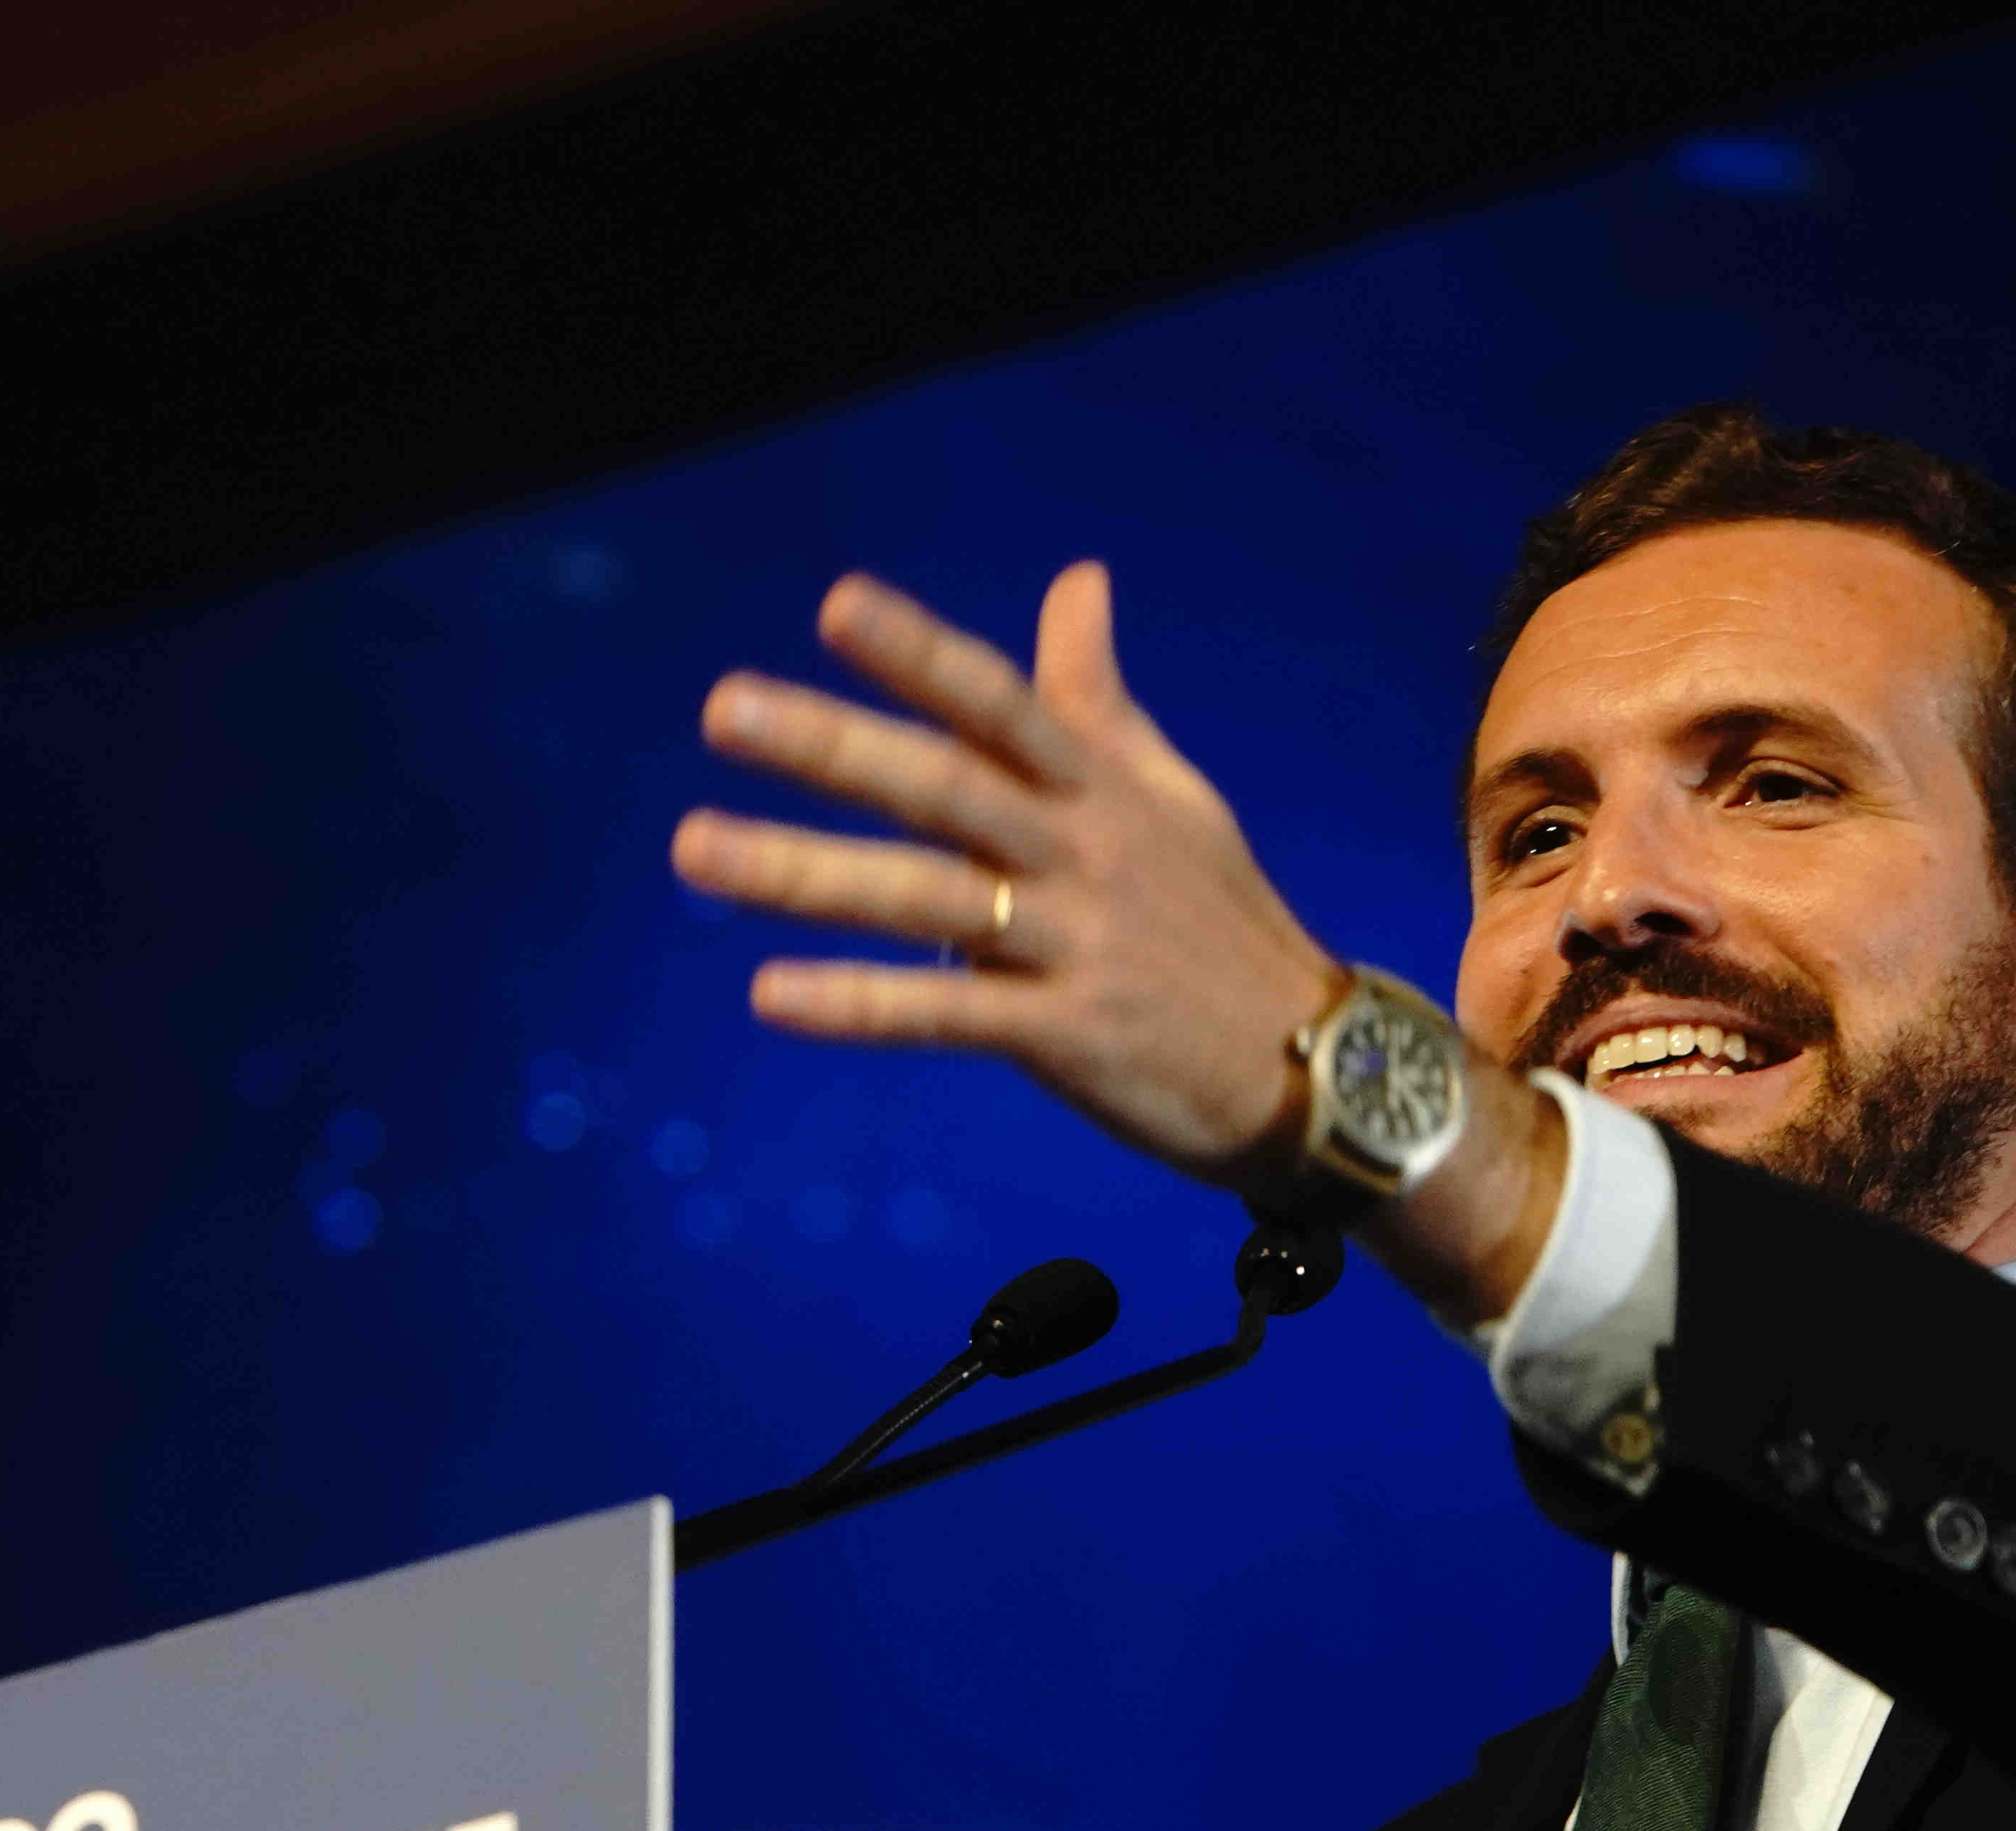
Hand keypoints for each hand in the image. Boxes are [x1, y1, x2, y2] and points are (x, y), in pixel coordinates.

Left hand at [672, 562, 1568, 1325]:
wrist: (1318, 1066)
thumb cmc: (1222, 923)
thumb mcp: (1171, 798)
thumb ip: (1099, 699)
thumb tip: (1078, 580)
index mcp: (1103, 790)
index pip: (1002, 704)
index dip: (921, 653)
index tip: (835, 606)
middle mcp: (1085, 854)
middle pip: (946, 786)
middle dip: (833, 744)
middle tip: (726, 709)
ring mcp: (1077, 944)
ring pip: (925, 898)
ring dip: (805, 874)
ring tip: (697, 851)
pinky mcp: (1070, 1036)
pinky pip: (947, 1017)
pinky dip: (858, 1006)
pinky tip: (770, 994)